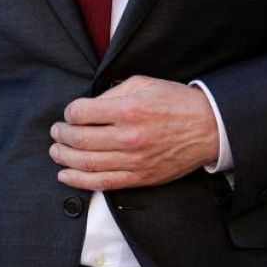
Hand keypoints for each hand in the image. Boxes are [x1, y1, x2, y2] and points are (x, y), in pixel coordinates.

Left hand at [49, 75, 219, 190]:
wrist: (210, 128)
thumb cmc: (176, 102)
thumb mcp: (143, 84)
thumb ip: (112, 94)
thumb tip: (87, 106)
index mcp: (129, 110)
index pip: (81, 113)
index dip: (69, 113)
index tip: (69, 113)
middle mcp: (130, 137)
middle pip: (80, 140)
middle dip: (61, 136)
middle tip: (56, 132)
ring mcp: (135, 160)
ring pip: (88, 164)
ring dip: (64, 158)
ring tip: (55, 152)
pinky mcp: (141, 177)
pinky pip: (104, 183)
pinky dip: (79, 181)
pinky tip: (65, 175)